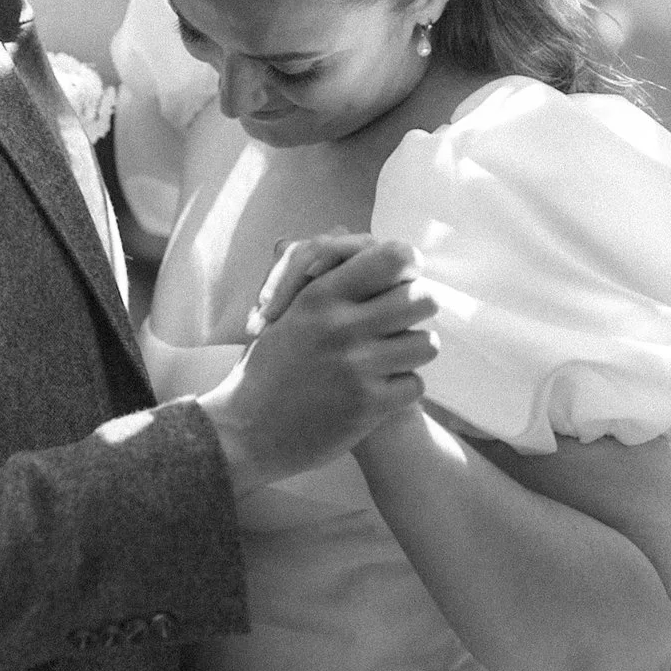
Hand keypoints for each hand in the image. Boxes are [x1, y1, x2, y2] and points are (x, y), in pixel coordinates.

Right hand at [198, 236, 438, 496]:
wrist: (245, 432)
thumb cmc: (264, 371)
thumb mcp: (284, 314)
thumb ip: (321, 280)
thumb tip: (348, 238)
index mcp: (320, 296)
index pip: (393, 258)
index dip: (407, 267)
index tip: (401, 280)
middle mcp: (343, 326)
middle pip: (422, 298)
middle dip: (417, 309)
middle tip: (402, 323)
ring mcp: (359, 366)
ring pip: (426, 343)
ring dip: (412, 351)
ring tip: (392, 359)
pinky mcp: (369, 405)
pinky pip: (416, 384)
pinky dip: (401, 389)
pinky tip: (380, 391)